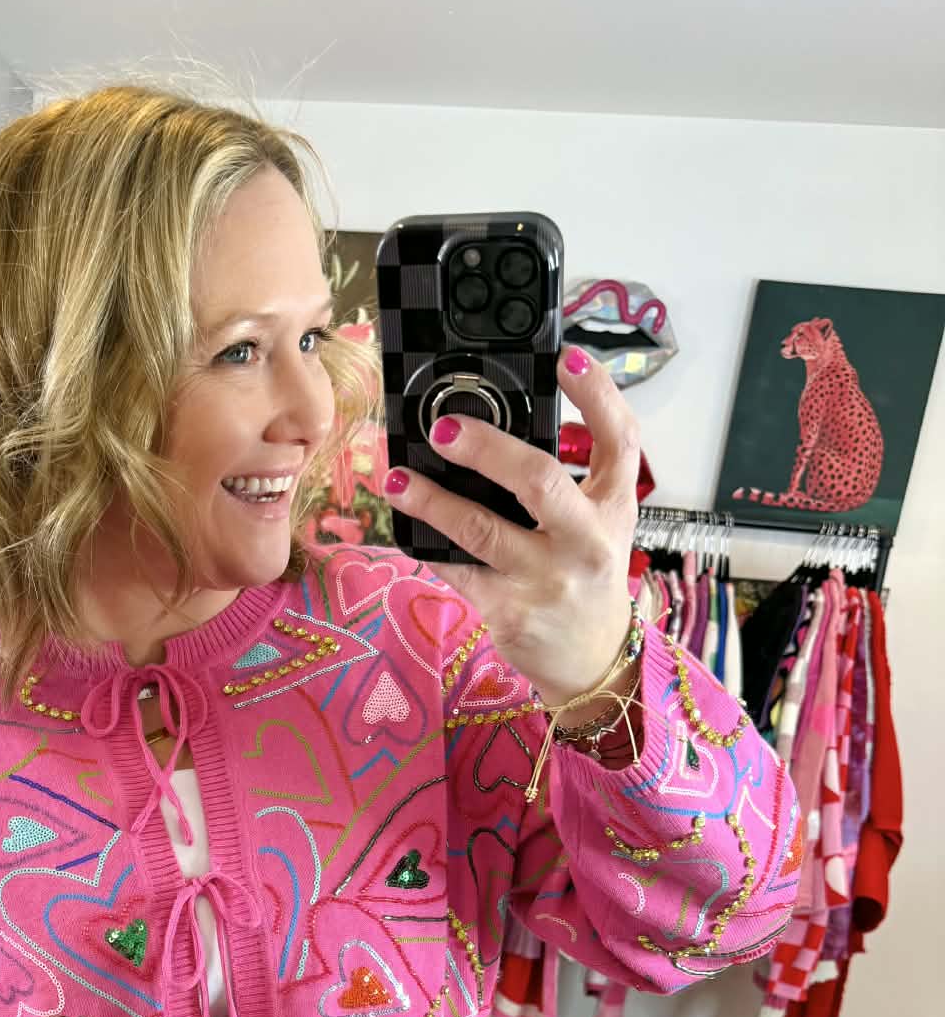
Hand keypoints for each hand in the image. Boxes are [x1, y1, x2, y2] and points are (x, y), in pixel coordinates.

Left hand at [384, 349, 639, 707]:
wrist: (592, 660)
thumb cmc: (586, 578)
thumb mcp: (601, 525)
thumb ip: (571, 480)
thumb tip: (500, 427)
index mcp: (613, 507)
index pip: (619, 440)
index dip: (597, 393)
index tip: (564, 356)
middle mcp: (585, 541)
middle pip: (540, 480)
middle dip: (488, 449)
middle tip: (444, 429)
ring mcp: (545, 578)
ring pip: (481, 530)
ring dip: (432, 500)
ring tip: (396, 478)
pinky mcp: (509, 610)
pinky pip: (457, 569)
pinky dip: (427, 544)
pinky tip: (404, 523)